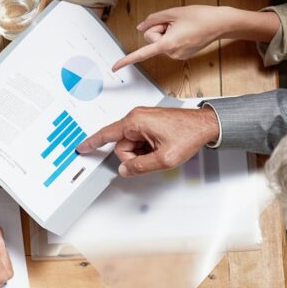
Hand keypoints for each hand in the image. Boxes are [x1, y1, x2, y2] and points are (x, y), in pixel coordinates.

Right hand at [76, 105, 219, 176]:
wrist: (205, 125)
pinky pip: (140, 141)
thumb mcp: (164, 158)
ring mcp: (143, 120)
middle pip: (122, 145)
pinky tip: (160, 148)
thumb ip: (140, 166)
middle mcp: (137, 117)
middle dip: (134, 156)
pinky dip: (147, 148)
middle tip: (153, 157)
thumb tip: (125, 170)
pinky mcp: (149, 123)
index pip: (107, 134)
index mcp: (136, 121)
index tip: (81, 147)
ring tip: (160, 150)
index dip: (93, 143)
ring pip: (131, 145)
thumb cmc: (188, 134)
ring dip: (142, 153)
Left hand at [112, 6, 235, 70]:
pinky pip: (168, 44)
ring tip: (183, 27)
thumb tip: (140, 27)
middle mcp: (172, 53)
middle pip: (151, 39)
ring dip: (166, 32)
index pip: (143, 53)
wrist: (220, 23)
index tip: (115, 67)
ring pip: (160, 42)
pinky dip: (173, 36)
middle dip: (157, 29)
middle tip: (173, 22)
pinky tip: (186, 31)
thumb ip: (152, 19)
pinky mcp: (182, 55)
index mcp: (168, 44)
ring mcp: (177, 56)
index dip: (127, 60)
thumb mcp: (172, 12)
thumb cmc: (199, 16)